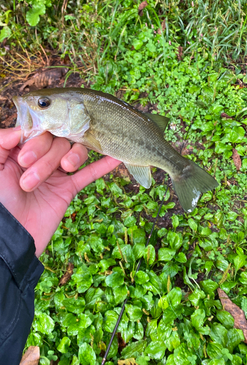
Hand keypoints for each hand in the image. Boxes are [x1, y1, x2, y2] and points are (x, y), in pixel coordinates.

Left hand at [0, 128, 119, 256]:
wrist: (9, 237)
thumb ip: (2, 141)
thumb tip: (24, 127)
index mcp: (21, 150)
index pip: (40, 131)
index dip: (37, 141)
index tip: (24, 159)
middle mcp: (40, 157)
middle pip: (57, 140)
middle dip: (45, 157)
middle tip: (30, 179)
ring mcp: (56, 173)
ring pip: (73, 152)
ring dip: (70, 158)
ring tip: (63, 170)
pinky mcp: (67, 189)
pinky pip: (89, 174)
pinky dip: (103, 164)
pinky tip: (117, 156)